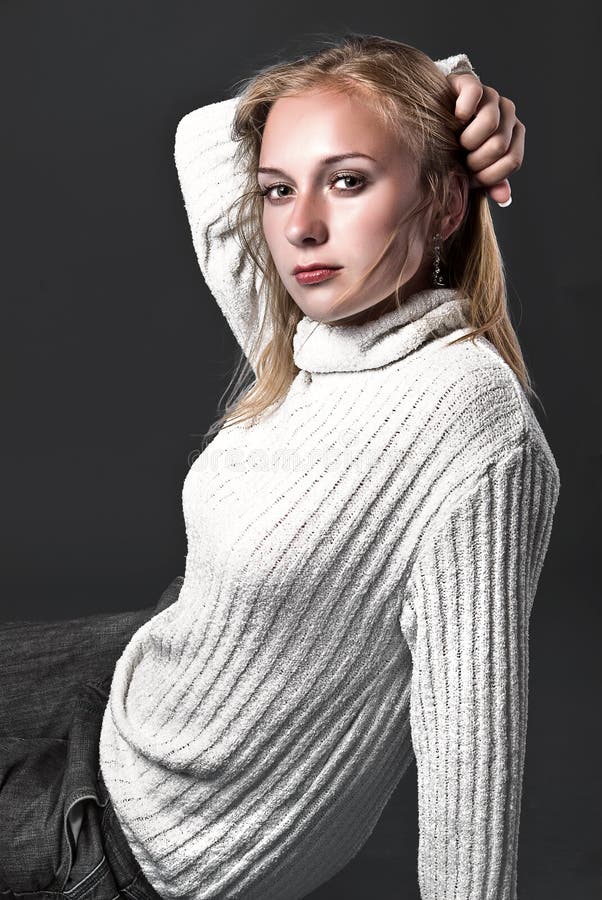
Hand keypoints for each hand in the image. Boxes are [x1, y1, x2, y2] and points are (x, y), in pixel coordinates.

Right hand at [447, 73, 524, 205]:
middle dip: (475, 159)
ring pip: (491, 122)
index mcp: (513, 135)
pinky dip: (463, 110)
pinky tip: (454, 119)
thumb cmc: (453, 151)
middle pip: (500, 144)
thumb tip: (504, 198)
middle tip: (459, 158)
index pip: (512, 161)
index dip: (488, 175)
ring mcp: (490, 96)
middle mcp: (507, 113)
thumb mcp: (471, 172)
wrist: (430, 125)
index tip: (470, 175)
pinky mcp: (470, 82)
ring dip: (468, 139)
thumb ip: (490, 182)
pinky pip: (475, 94)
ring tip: (455, 141)